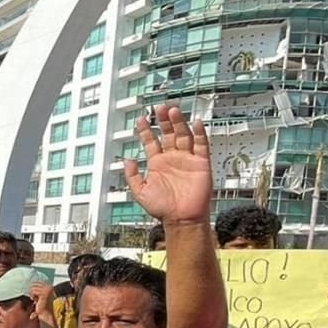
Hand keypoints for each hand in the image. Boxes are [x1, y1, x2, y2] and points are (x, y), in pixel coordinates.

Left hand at [29, 282, 55, 317]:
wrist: (45, 313)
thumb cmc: (42, 305)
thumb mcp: (39, 296)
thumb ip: (36, 289)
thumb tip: (30, 284)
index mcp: (49, 287)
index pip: (37, 282)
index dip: (32, 287)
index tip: (32, 294)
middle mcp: (49, 287)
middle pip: (35, 284)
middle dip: (32, 290)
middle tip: (33, 297)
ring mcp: (47, 290)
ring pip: (33, 287)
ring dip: (32, 293)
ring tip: (34, 299)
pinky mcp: (44, 294)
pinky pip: (33, 291)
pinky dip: (32, 295)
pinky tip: (34, 300)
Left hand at [125, 106, 211, 224]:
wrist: (181, 218)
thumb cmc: (162, 208)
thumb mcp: (140, 192)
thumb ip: (132, 176)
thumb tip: (126, 160)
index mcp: (157, 164)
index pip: (151, 142)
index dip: (146, 130)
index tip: (141, 119)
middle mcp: (172, 159)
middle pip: (167, 134)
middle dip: (163, 121)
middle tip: (159, 108)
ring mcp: (187, 159)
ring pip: (183, 135)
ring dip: (178, 123)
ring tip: (172, 111)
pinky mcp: (201, 163)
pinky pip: (201, 145)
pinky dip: (199, 133)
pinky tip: (195, 122)